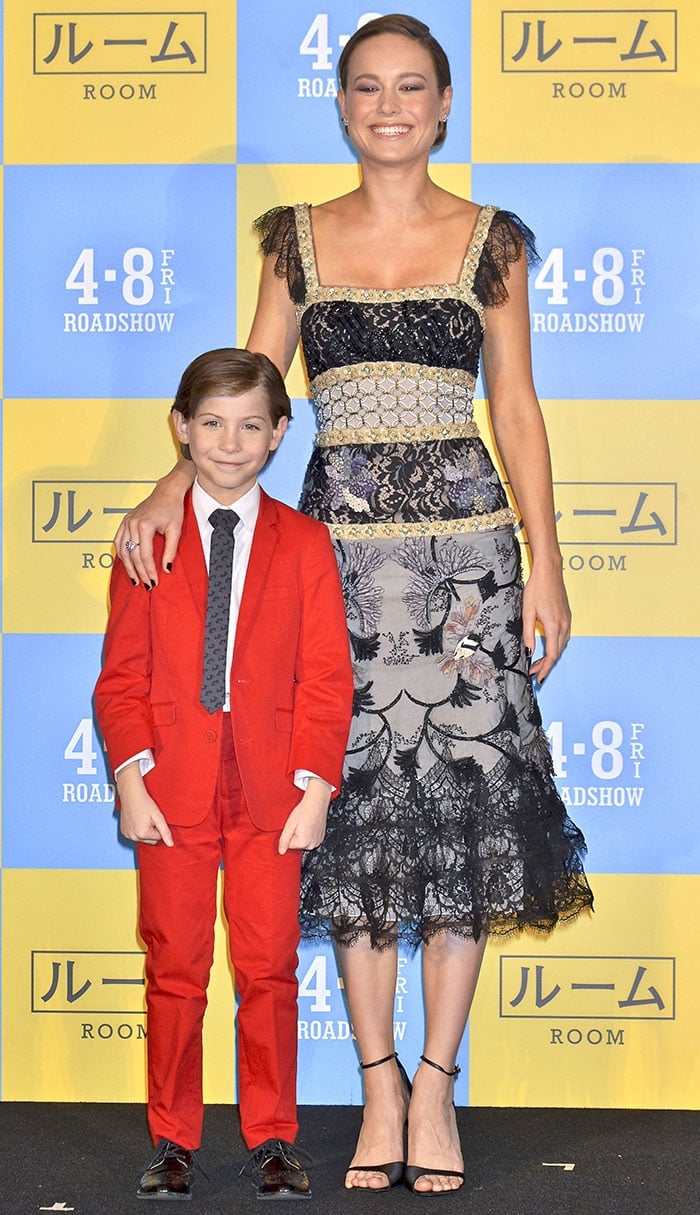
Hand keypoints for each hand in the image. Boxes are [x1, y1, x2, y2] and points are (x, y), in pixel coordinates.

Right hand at [114, 466, 189, 585]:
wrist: (166, 492)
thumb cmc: (172, 509)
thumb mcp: (175, 530)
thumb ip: (170, 551)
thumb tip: (167, 569)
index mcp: (145, 525)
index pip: (144, 555)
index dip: (149, 570)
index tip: (154, 582)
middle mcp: (132, 524)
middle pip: (133, 555)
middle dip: (139, 572)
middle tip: (146, 585)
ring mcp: (126, 522)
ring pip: (123, 550)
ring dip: (128, 567)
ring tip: (135, 579)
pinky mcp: (125, 521)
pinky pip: (118, 541)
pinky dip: (121, 554)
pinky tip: (126, 564)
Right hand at [116, 764, 173, 845]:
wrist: (131, 794)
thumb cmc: (145, 803)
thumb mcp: (158, 817)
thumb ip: (165, 832)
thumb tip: (170, 844)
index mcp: (142, 834)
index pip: (158, 838)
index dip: (158, 827)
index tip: (153, 818)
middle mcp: (133, 837)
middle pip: (150, 840)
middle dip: (152, 831)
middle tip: (148, 818)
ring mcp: (127, 835)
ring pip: (142, 838)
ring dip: (144, 830)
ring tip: (142, 818)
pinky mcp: (123, 832)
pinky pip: (135, 835)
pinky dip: (137, 829)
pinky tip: (137, 819)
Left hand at [278, 779, 330, 853]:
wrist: (316, 802)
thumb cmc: (304, 811)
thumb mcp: (289, 825)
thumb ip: (284, 840)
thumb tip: (281, 852)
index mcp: (304, 842)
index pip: (289, 845)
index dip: (289, 834)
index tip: (293, 826)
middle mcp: (313, 844)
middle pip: (297, 844)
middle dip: (295, 835)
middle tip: (299, 824)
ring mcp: (318, 841)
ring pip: (303, 842)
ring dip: (302, 834)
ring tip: (304, 823)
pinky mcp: (321, 837)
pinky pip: (310, 839)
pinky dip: (308, 833)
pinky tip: (309, 824)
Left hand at [522, 559, 570, 683]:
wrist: (549, 572)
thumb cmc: (537, 589)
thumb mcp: (527, 612)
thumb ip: (528, 633)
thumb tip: (529, 651)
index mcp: (554, 626)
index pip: (552, 655)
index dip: (545, 669)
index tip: (539, 678)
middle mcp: (563, 625)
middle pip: (557, 653)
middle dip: (546, 665)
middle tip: (535, 672)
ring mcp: (567, 621)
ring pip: (562, 646)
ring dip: (552, 656)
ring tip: (539, 662)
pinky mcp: (567, 617)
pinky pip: (564, 637)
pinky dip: (556, 647)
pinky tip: (548, 647)